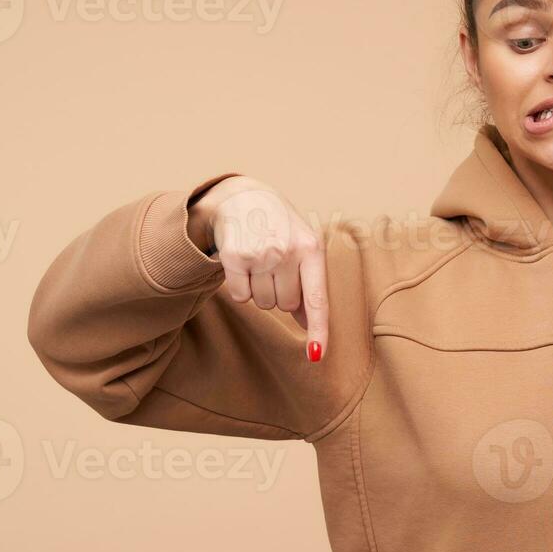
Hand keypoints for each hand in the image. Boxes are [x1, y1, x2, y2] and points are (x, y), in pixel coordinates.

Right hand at [189, 176, 328, 362]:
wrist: (243, 197)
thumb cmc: (280, 229)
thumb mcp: (303, 248)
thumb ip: (310, 285)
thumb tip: (310, 326)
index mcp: (312, 249)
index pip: (316, 299)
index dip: (318, 329)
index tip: (316, 354)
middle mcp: (287, 250)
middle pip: (285, 305)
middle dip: (280, 293)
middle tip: (275, 267)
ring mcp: (260, 253)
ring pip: (263, 303)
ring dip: (260, 290)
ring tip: (260, 262)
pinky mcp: (234, 256)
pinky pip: (242, 297)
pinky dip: (242, 288)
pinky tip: (244, 265)